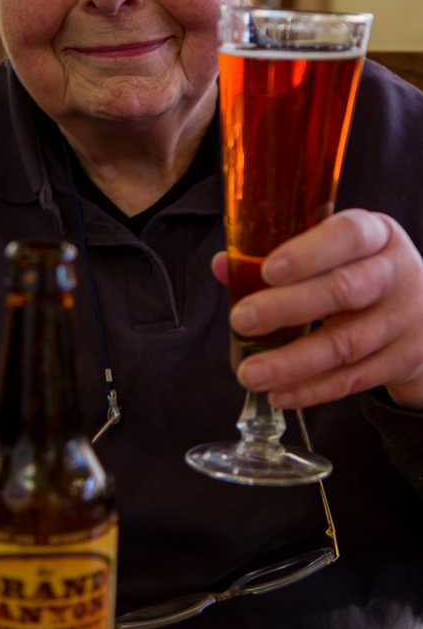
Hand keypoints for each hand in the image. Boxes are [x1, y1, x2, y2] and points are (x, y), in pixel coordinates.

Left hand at [211, 210, 422, 410]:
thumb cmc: (363, 270)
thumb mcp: (335, 250)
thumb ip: (281, 254)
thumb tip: (224, 265)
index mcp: (377, 235)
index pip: (349, 235)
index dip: (309, 252)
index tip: (269, 269)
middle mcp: (396, 273)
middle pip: (345, 290)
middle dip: (287, 307)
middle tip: (242, 319)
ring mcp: (404, 320)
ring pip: (346, 343)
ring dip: (293, 362)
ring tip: (250, 372)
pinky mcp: (403, 360)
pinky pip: (354, 379)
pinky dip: (313, 389)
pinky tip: (280, 393)